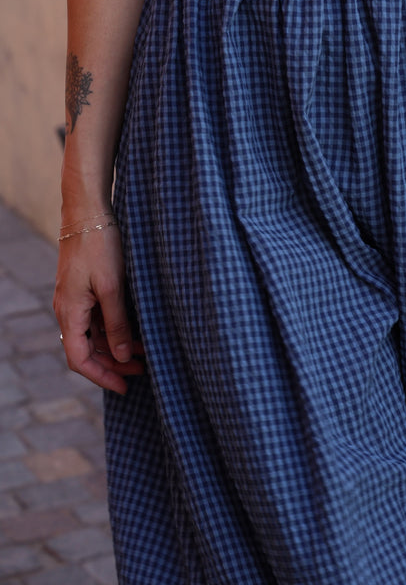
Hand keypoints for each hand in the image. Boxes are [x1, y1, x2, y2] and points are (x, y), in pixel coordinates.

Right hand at [54, 224, 144, 393]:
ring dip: (115, 346)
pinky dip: (114, 328)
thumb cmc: (100, 245)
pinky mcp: (83, 289)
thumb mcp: (112, 286)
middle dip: (112, 364)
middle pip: (86, 350)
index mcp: (70, 312)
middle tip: (141, 371)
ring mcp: (75, 299)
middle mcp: (68, 309)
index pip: (80, 359)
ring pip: (93, 335)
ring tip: (144, 352)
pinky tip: (134, 330)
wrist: (88, 211)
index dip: (102, 376)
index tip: (125, 386)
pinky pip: (96, 319)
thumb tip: (121, 355)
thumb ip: (116, 322)